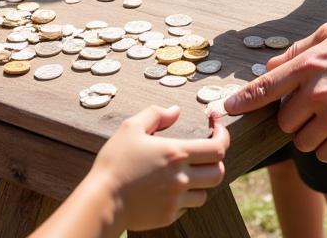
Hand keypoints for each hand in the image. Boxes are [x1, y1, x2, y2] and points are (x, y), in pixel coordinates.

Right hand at [90, 105, 228, 230]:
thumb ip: (156, 114)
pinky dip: (184, 197)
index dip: (224, 137)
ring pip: (205, 192)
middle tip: (206, 153)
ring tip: (187, 172)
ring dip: (201, 181)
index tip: (217, 129)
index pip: (218, 148)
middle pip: (219, 173)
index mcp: (176, 154)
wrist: (102, 200)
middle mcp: (181, 178)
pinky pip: (186, 207)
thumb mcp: (131, 128)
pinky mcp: (168, 216)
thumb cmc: (115, 162)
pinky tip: (169, 188)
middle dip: (217, 161)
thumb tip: (175, 110)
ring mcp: (176, 200)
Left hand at [223, 21, 326, 162]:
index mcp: (308, 65)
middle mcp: (316, 93)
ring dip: (310, 133)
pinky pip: (323, 154)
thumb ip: (298, 50)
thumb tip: (271, 66)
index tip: (228, 108)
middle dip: (293, 115)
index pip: (265, 88)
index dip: (243, 101)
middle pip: (283, 121)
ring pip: (302, 141)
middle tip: (314, 102)